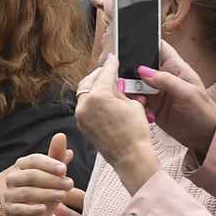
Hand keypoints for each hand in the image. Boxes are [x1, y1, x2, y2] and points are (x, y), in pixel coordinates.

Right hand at [2, 133, 74, 215]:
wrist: (36, 215)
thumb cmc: (45, 190)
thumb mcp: (53, 174)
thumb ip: (57, 156)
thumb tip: (61, 136)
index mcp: (23, 165)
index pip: (34, 160)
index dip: (49, 164)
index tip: (64, 169)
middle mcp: (13, 178)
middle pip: (31, 176)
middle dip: (51, 180)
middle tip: (69, 184)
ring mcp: (10, 194)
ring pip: (26, 193)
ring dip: (46, 194)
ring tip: (62, 196)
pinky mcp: (10, 211)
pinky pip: (19, 209)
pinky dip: (32, 209)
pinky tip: (44, 209)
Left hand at [75, 56, 159, 192]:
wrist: (130, 157)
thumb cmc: (135, 133)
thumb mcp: (133, 104)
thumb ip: (122, 91)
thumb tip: (117, 84)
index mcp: (98, 95)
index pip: (105, 73)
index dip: (111, 64)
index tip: (113, 59)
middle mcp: (85, 104)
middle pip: (88, 81)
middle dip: (98, 74)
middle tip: (108, 71)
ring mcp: (81, 116)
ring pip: (84, 94)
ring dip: (94, 87)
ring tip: (108, 87)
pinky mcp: (82, 125)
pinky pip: (85, 107)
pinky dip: (92, 101)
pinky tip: (104, 101)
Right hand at [131, 42, 215, 161]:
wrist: (204, 137)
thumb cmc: (203, 112)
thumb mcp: (188, 93)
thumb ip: (166, 80)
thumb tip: (142, 70)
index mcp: (175, 67)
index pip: (159, 47)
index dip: (145, 41)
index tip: (128, 41)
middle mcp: (163, 77)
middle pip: (140, 64)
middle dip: (130, 68)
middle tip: (121, 75)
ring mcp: (155, 91)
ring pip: (134, 83)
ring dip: (129, 88)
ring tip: (133, 96)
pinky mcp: (150, 105)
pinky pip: (135, 99)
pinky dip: (132, 102)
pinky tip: (137, 107)